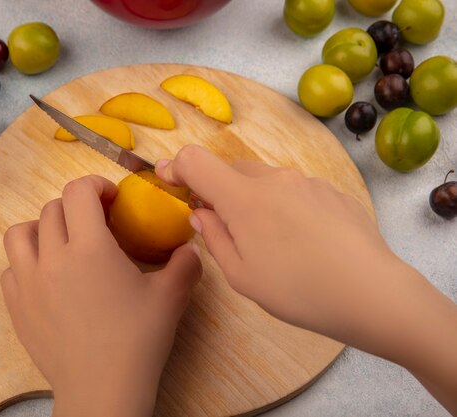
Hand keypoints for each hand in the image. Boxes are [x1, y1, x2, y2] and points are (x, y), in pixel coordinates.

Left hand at [0, 175, 201, 416]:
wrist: (103, 389)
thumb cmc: (138, 341)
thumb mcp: (171, 297)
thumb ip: (185, 263)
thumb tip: (190, 247)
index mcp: (90, 248)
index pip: (79, 192)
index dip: (95, 185)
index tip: (110, 199)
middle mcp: (53, 258)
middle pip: (52, 209)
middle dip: (76, 207)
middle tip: (96, 223)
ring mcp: (28, 283)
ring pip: (20, 233)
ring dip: (42, 228)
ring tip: (62, 243)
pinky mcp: (16, 306)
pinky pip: (11, 268)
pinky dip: (27, 262)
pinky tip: (47, 277)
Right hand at [155, 145, 456, 414]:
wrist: (371, 292)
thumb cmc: (297, 291)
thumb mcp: (241, 276)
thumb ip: (214, 237)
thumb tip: (201, 213)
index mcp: (243, 198)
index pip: (196, 160)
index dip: (176, 167)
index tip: (169, 181)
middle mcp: (274, 178)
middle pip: (230, 170)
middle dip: (217, 191)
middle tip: (223, 227)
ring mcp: (306, 181)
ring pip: (264, 180)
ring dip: (252, 200)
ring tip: (270, 242)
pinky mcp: (332, 190)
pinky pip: (294, 190)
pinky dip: (284, 206)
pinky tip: (302, 241)